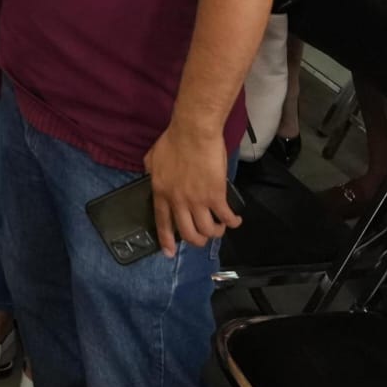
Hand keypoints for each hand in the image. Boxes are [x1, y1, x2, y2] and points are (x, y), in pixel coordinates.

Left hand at [141, 120, 241, 256]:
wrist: (193, 132)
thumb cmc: (173, 140)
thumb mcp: (152, 158)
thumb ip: (151, 171)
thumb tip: (150, 176)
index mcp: (161, 192)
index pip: (162, 222)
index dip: (166, 240)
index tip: (169, 253)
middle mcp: (178, 201)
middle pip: (187, 233)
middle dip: (197, 240)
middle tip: (203, 237)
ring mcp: (197, 200)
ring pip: (207, 230)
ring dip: (216, 232)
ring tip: (221, 227)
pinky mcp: (215, 195)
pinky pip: (226, 217)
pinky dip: (233, 222)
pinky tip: (236, 220)